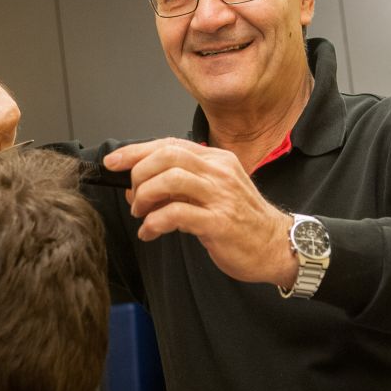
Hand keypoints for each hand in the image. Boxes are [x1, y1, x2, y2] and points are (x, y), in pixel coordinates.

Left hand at [103, 138, 296, 287]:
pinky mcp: (219, 222)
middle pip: (167, 155)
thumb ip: (180, 186)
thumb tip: (138, 188)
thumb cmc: (242, 221)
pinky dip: (154, 222)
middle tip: (132, 196)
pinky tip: (150, 232)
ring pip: (170, 179)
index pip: (170, 144)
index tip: (113, 162)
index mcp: (216, 160)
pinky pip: (176, 214)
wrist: (277, 245)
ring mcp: (220, 196)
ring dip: (145, 196)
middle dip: (138, 173)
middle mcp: (218, 172)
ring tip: (141, 213)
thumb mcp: (214, 192)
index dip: (136, 151)